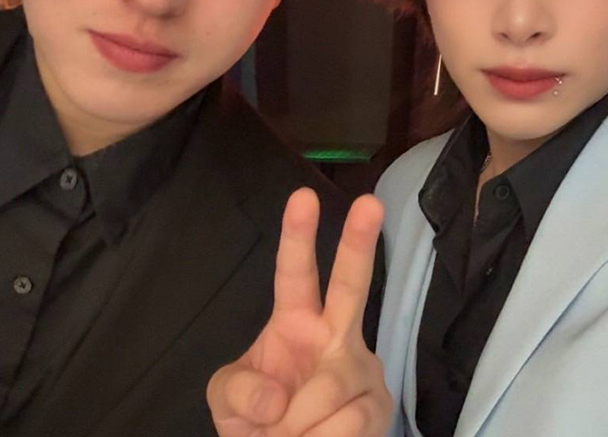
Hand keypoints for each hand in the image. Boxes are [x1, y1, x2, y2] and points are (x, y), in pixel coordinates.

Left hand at [207, 187, 390, 436]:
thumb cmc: (258, 419)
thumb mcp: (228, 400)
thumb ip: (238, 390)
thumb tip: (279, 398)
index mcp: (295, 318)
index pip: (294, 272)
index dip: (298, 235)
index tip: (303, 195)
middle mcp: (335, 332)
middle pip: (350, 283)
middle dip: (359, 243)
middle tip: (370, 203)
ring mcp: (360, 366)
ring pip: (331, 387)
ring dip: (298, 425)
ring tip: (288, 435)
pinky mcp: (378, 404)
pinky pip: (348, 423)